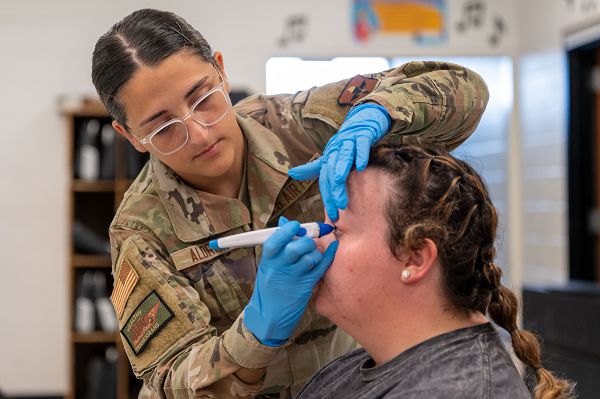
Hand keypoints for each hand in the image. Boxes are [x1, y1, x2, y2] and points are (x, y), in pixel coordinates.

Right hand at [244, 217, 338, 345]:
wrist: (268, 317)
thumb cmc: (268, 289)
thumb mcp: (267, 267)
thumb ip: (277, 247)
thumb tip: (285, 222)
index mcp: (268, 261)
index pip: (276, 240)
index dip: (288, 230)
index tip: (296, 226)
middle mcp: (279, 269)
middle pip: (297, 247)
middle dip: (307, 240)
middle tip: (308, 241)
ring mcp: (293, 279)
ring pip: (310, 257)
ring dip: (316, 252)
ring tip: (313, 255)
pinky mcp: (305, 287)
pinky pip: (320, 268)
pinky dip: (328, 257)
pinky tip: (332, 249)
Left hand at [288, 103, 389, 220]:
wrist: (362, 122)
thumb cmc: (346, 144)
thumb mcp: (330, 157)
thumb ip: (313, 168)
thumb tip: (291, 173)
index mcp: (328, 157)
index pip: (325, 180)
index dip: (327, 197)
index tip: (332, 215)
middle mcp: (336, 149)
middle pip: (332, 171)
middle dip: (334, 189)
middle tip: (338, 207)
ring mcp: (349, 141)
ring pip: (343, 157)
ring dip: (341, 170)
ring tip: (339, 183)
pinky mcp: (363, 135)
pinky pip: (361, 145)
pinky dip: (360, 155)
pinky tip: (360, 167)